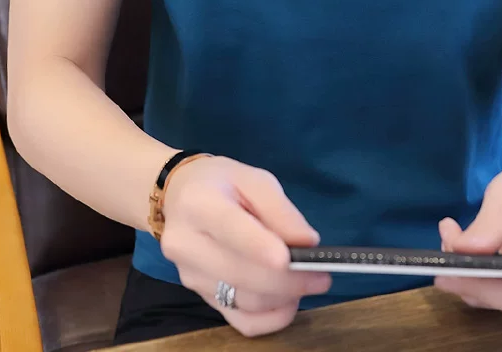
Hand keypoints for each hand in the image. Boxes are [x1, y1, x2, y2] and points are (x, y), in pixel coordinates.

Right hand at [159, 155, 330, 336]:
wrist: (179, 196)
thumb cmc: (222, 182)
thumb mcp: (253, 179)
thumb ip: (280, 209)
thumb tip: (308, 242)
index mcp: (199, 204)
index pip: (230, 230)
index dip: (261, 248)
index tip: (294, 258)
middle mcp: (186, 244)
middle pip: (241, 274)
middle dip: (288, 279)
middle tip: (323, 274)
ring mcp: (189, 276)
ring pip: (244, 301)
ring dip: (284, 297)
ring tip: (310, 281)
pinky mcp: (200, 297)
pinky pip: (239, 321)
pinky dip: (270, 318)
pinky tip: (289, 302)